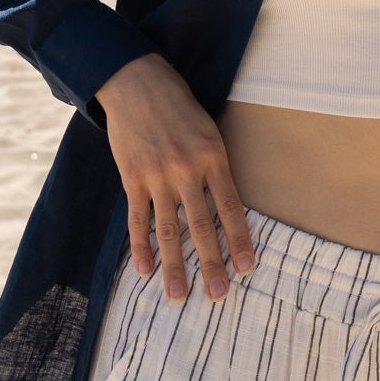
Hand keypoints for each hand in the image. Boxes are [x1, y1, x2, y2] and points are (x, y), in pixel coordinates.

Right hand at [95, 54, 254, 302]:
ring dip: (174, 266)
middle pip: (201, 225)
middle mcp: (187, 169)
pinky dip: (140, 247)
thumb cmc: (180, 107)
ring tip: (179, 296)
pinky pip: (137, 219)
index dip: (239, 239)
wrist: (137, 83)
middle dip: (211, 263)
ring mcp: (157, 176)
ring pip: (167, 230)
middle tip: (219, 294)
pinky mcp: (132, 178)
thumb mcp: (209, 130)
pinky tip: (145, 270)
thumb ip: (215, 166)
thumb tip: (226, 207)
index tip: (247, 267)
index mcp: (213, 156)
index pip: (230, 207)